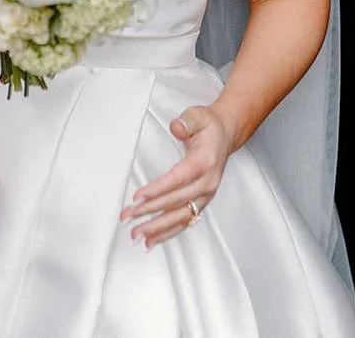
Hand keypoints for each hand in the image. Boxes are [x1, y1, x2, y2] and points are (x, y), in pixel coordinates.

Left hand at [121, 105, 233, 247]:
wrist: (226, 135)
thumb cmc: (209, 126)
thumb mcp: (198, 115)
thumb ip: (186, 121)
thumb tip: (177, 127)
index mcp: (205, 162)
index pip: (178, 179)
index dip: (158, 189)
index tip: (138, 196)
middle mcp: (207, 183)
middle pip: (177, 201)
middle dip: (151, 211)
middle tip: (128, 216)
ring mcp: (205, 195)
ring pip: (181, 217)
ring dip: (157, 228)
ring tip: (137, 234)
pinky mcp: (201, 202)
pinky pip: (185, 221)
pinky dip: (168, 233)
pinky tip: (152, 240)